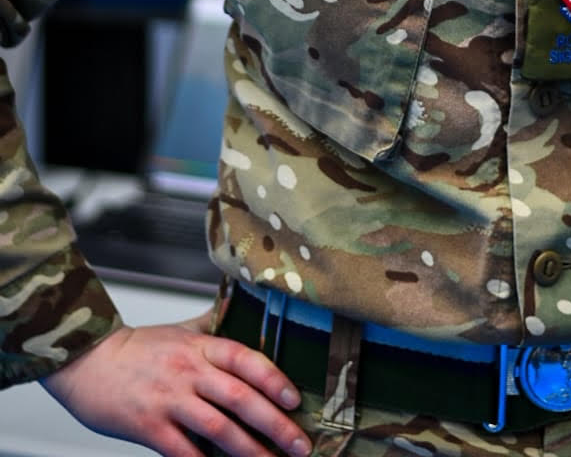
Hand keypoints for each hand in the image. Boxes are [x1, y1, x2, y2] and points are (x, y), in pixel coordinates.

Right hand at [42, 309, 309, 456]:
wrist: (88, 362)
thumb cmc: (136, 348)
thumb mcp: (180, 330)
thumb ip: (213, 324)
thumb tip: (244, 310)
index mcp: (201, 346)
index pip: (247, 359)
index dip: (274, 379)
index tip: (294, 400)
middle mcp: (190, 371)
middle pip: (241, 397)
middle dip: (276, 425)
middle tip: (300, 444)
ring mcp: (170, 400)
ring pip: (219, 428)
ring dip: (250, 450)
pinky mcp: (149, 427)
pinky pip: (183, 451)